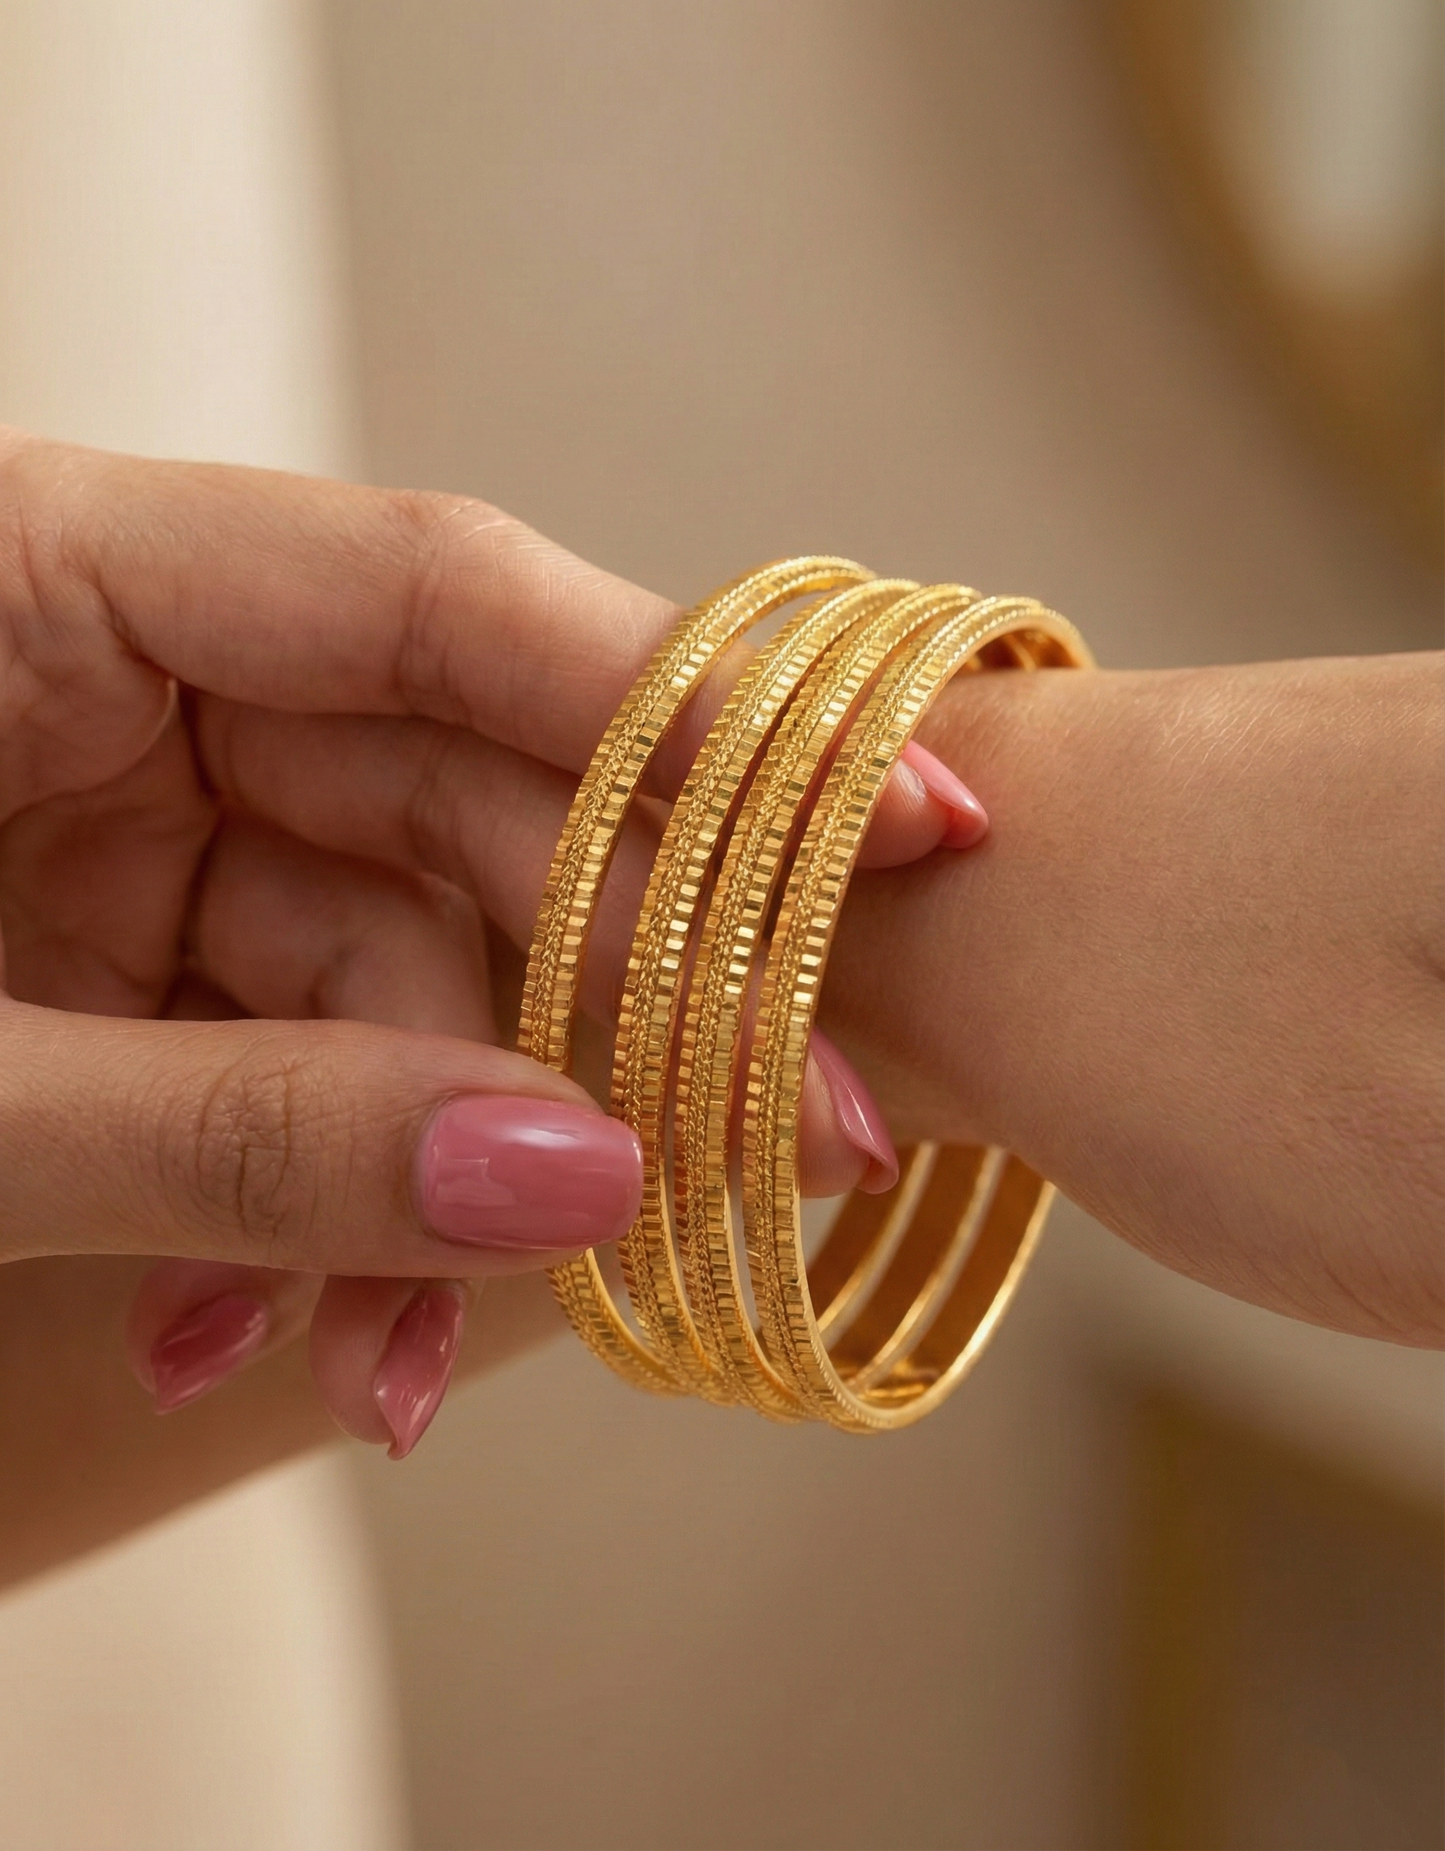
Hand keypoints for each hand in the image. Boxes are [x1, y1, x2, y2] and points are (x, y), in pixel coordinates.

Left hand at [0, 431, 989, 1463]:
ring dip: (428, 1178)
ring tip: (411, 1361)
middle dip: (598, 1021)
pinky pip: (295, 1049)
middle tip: (769, 1161)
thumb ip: (248, 1124)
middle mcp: (120, 670)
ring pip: (390, 967)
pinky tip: (292, 1336)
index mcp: (50, 571)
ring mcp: (126, 806)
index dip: (684, 720)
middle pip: (457, 806)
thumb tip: (572, 1179)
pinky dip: (319, 1202)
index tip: (900, 822)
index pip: (440, 601)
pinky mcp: (113, 933)